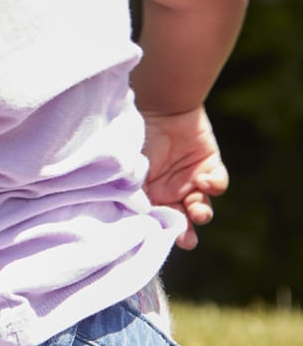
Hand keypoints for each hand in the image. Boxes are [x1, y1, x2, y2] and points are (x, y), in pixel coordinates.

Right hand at [141, 105, 227, 249]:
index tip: (159, 238)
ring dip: (200, 214)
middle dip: (185, 234)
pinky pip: (217, 184)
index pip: (156, 219)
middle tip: (186, 240)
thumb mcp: (129, 166)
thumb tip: (130, 215)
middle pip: (181, 220)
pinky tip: (203, 181)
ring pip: (202, 207)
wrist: (159, 105)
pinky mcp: (211, 166)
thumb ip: (130, 189)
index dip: (160, 231)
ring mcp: (192, 180)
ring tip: (197, 212)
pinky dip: (213, 186)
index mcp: (150, 194)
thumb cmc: (137, 135)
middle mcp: (172, 191)